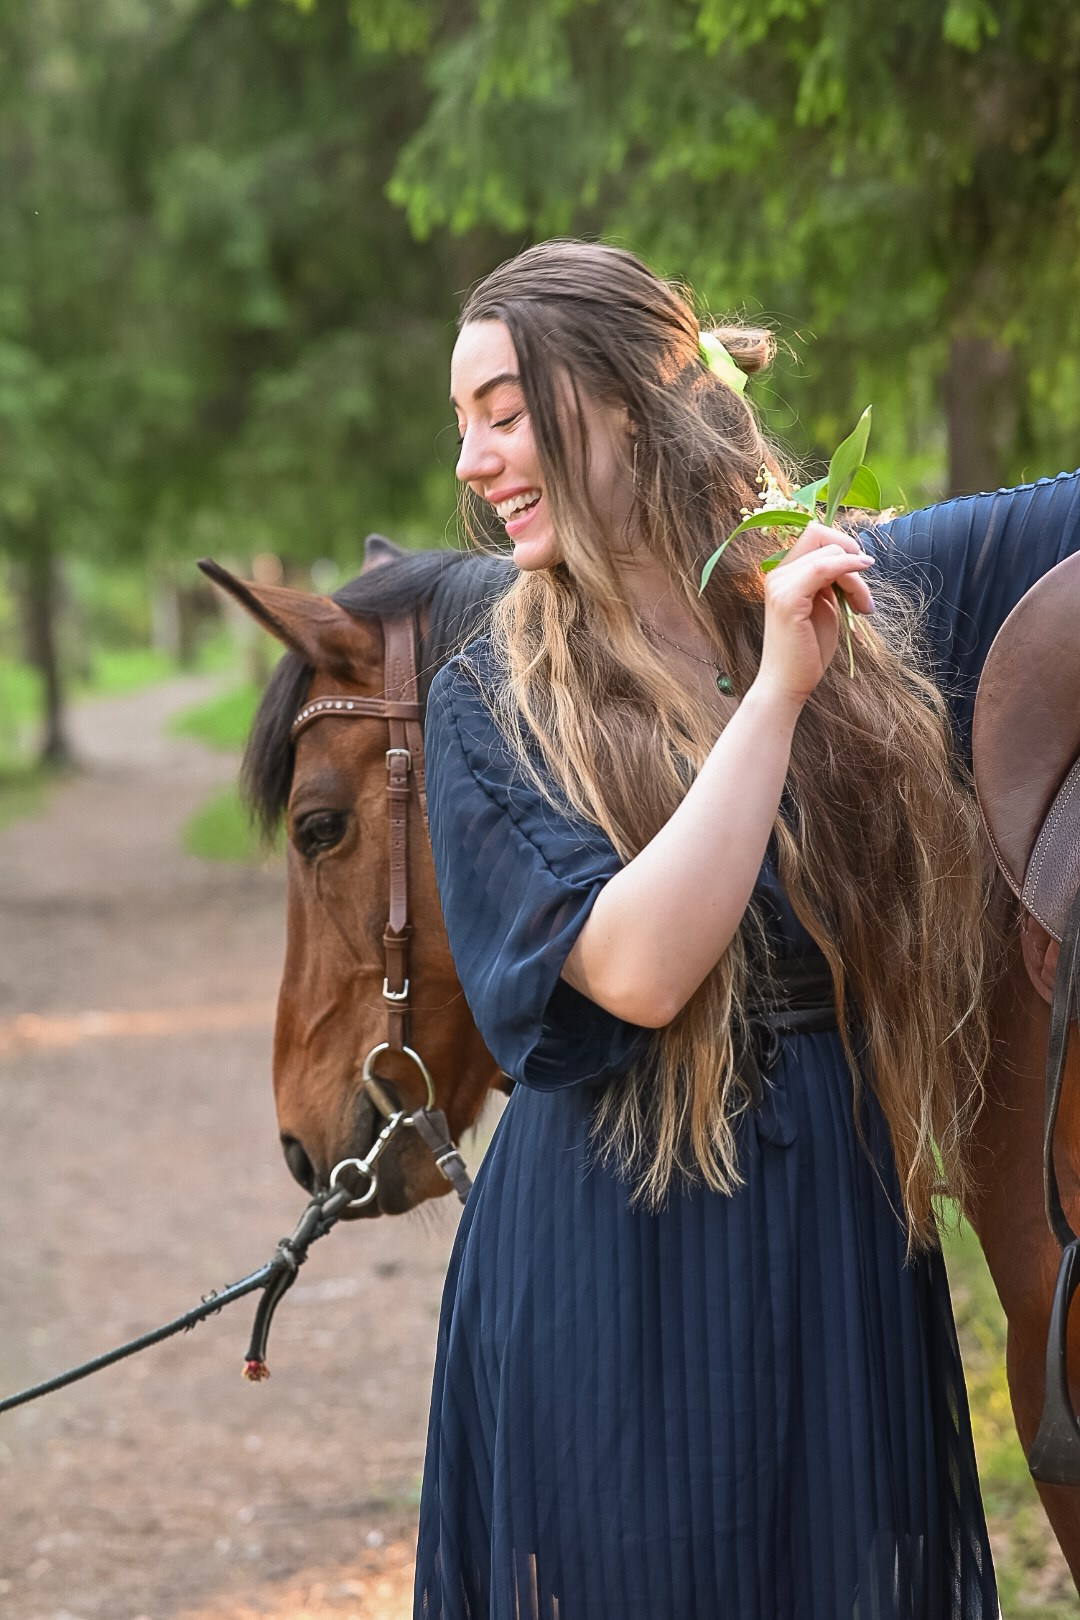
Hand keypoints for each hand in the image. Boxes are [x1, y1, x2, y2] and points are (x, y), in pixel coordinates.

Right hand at [755, 522, 874, 706]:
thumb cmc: (808, 650)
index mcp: (784, 574)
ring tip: (863, 606)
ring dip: (856, 578)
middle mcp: (777, 574)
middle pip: (822, 537)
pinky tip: (863, 579)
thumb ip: (830, 580)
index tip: (860, 570)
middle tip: (863, 592)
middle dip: (851, 556)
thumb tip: (851, 557)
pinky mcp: (788, 599)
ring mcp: (780, 585)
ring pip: (831, 554)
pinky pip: (824, 568)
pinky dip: (848, 569)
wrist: (788, 683)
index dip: (841, 544)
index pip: (814, 534)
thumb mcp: (824, 606)